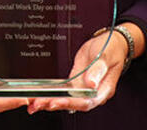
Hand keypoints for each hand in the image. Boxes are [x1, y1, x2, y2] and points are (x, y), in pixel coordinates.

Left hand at [27, 23, 143, 113]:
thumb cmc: (111, 48)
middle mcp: (92, 92)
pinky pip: (64, 91)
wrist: (111, 43)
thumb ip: (98, 69)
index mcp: (102, 89)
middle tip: (38, 104)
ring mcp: (84, 88)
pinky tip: (42, 96)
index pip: (85, 102)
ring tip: (35, 104)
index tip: (56, 102)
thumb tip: (90, 83)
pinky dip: (53, 94)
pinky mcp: (76, 81)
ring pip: (66, 99)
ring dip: (51, 102)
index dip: (70, 103)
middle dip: (55, 104)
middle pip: (73, 104)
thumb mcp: (105, 56)